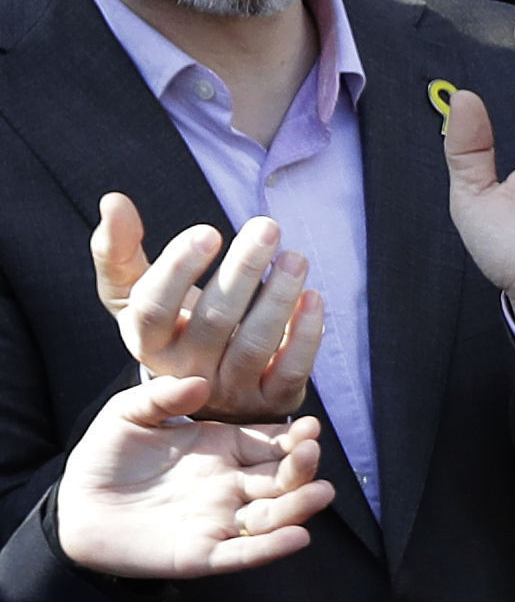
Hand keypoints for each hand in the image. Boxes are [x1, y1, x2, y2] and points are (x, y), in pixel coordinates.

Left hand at [54, 373, 330, 579]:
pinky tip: (297, 538)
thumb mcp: (128, 414)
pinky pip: (243, 554)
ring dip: (300, 506)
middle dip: (302, 467)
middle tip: (310, 453)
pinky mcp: (202, 555)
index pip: (271, 442)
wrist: (74, 508)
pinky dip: (272, 548)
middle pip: (281, 478)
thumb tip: (202, 384)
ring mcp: (219, 521)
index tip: (310, 427)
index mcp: (222, 449)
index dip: (294, 436)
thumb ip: (162, 397)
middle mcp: (230, 485)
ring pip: (272, 516)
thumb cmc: (104, 458)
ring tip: (320, 493)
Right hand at [91, 196, 322, 421]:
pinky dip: (305, 335)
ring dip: (279, 298)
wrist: (211, 384)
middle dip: (243, 270)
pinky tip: (315, 297)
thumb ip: (119, 250)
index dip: (179, 269)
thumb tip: (113, 200)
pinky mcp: (270, 401)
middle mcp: (185, 372)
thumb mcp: (137, 292)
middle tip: (267, 226)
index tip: (210, 230)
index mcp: (147, 342)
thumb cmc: (174, 324)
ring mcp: (229, 390)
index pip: (154, 308)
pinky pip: (290, 371)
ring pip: (253, 346)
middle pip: (213, 321)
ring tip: (295, 257)